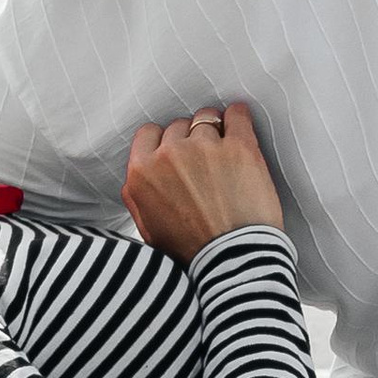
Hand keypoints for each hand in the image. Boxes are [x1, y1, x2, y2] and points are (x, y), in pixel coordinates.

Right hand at [122, 101, 282, 263]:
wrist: (232, 263)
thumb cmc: (192, 252)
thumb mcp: (148, 229)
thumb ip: (137, 197)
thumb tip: (137, 178)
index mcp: (142, 173)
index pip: (149, 134)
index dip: (164, 143)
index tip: (176, 153)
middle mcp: (170, 154)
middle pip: (178, 126)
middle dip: (189, 140)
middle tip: (204, 162)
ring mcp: (205, 147)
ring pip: (206, 119)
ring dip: (214, 131)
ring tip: (225, 153)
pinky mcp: (239, 147)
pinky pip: (237, 115)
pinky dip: (238, 116)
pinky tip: (239, 122)